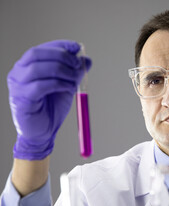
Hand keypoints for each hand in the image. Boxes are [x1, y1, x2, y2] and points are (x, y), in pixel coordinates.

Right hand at [7, 40, 90, 159]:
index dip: (60, 45)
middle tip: (77, 64)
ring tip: (74, 79)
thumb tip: (87, 60)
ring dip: (61, 70)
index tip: (78, 47)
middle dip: (61, 56)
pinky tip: (69, 88)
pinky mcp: (22, 100)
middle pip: (37, 54)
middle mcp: (19, 73)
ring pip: (37, 68)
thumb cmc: (51, 108)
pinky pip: (40, 86)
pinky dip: (58, 83)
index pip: (42, 49)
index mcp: (27, 67)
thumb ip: (74, 73)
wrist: (43, 132)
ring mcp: (18, 86)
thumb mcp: (66, 86)